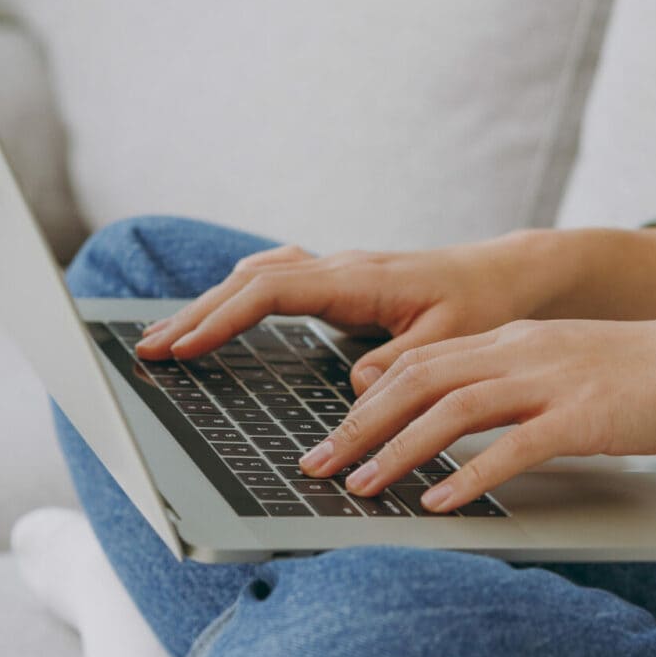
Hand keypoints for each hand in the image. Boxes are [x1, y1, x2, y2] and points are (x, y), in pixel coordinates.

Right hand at [133, 236, 550, 390]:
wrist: (507, 273)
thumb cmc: (483, 304)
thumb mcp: (453, 340)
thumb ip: (404, 365)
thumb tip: (358, 388)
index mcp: (359, 279)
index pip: (271, 291)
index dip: (223, 318)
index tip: (184, 346)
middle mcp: (340, 268)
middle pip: (249, 282)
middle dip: (196, 314)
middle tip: (148, 349)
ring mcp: (337, 271)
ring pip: (257, 277)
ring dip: (212, 305)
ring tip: (169, 338)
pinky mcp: (340, 282)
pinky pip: (276, 279)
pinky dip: (239, 296)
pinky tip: (222, 312)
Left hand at [299, 315, 655, 510]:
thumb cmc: (644, 377)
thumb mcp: (563, 370)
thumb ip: (510, 391)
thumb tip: (457, 432)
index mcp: (511, 340)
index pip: (418, 363)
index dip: (364, 400)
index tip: (327, 437)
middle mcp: (521, 352)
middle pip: (417, 381)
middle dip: (358, 426)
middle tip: (315, 467)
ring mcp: (552, 381)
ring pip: (453, 410)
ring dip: (398, 451)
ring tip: (361, 488)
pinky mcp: (585, 417)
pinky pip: (514, 447)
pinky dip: (471, 475)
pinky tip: (442, 503)